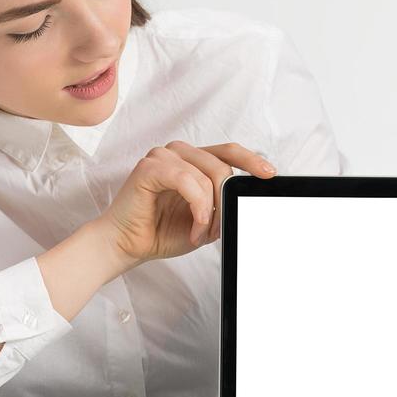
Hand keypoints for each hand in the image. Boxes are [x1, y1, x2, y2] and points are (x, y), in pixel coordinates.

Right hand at [97, 141, 276, 264]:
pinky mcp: (150, 167)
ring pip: (207, 175)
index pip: (228, 151)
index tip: (269, 174)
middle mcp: (178, 152)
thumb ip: (222, 205)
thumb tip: (246, 200)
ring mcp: (162, 156)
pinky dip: (197, 208)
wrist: (128, 245)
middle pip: (222, 166)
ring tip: (200, 232)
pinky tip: (194, 226)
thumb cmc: (160, 231)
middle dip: (225, 203)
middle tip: (217, 229)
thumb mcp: (205, 219)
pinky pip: (188, 181)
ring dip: (209, 212)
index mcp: (192, 160)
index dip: (251, 160)